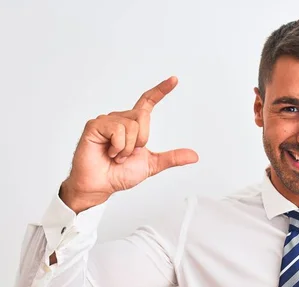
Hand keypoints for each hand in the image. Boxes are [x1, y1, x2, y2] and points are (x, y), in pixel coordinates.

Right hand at [60, 76, 197, 212]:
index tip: (174, 79)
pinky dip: (118, 147)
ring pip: (131, 125)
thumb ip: (172, 158)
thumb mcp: (152, 164)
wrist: (101, 185)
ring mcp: (106, 120)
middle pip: (143, 117)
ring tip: (116, 155)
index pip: (147, 102)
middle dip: (140, 140)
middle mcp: (120, 119)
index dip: (161, 90)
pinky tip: (109, 153)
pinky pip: (117, 130)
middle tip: (127, 154)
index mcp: (134, 125)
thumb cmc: (120, 174)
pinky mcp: (94, 125)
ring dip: (128, 148)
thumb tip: (194, 156)